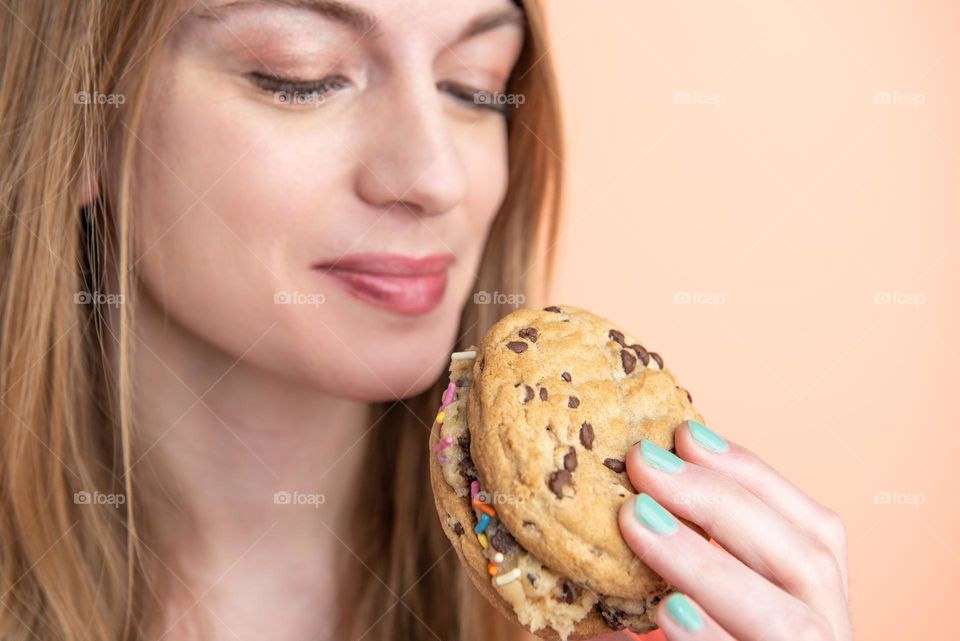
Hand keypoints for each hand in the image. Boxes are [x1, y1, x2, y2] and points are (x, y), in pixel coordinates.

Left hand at [616, 420, 851, 640]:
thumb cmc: (717, 633)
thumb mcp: (723, 596)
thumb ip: (708, 547)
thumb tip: (651, 471)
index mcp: (824, 598)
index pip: (814, 526)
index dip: (752, 474)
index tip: (686, 433)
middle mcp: (830, 630)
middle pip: (805, 561)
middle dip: (722, 503)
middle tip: (644, 463)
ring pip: (787, 623)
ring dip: (707, 565)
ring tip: (639, 521)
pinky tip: (668, 610)